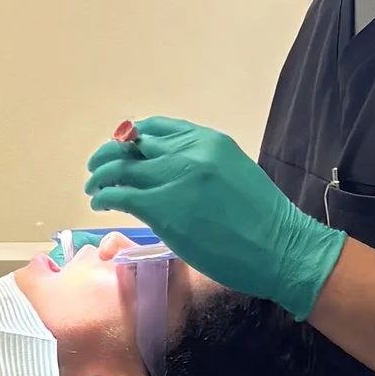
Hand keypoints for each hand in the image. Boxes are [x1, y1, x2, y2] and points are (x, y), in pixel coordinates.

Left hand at [84, 115, 345, 318]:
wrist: (280, 247)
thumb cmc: (263, 220)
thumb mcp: (233, 173)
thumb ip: (200, 166)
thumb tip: (166, 172)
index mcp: (208, 140)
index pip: (156, 127)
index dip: (130, 137)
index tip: (121, 149)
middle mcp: (189, 152)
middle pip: (132, 144)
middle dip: (108, 156)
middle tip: (97, 169)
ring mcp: (174, 178)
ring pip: (121, 168)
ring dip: (101, 177)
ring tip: (94, 188)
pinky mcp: (162, 208)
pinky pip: (120, 195)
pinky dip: (104, 197)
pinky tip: (101, 204)